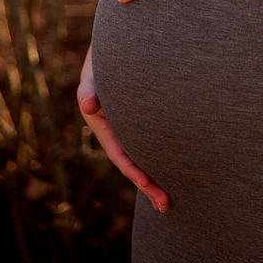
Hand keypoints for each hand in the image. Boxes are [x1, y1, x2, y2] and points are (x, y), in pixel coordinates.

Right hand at [77, 47, 168, 211]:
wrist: (112, 58)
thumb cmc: (103, 67)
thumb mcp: (92, 79)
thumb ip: (90, 91)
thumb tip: (87, 105)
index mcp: (105, 128)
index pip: (120, 153)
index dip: (133, 168)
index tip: (147, 182)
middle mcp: (117, 135)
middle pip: (133, 164)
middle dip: (148, 185)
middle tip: (166, 205)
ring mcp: (130, 133)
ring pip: (144, 159)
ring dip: (155, 180)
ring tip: (168, 204)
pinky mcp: (142, 128)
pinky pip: (152, 147)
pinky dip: (161, 161)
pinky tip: (175, 175)